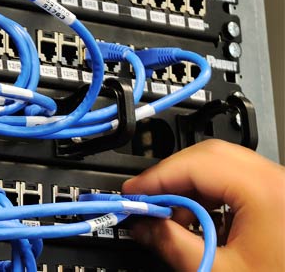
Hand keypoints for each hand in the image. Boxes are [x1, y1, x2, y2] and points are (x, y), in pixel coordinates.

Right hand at [123, 139, 284, 270]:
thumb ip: (173, 244)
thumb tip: (143, 225)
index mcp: (266, 193)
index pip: (197, 164)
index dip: (157, 177)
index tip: (132, 194)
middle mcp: (279, 182)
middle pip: (211, 156)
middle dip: (173, 176)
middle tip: (146, 200)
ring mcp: (284, 190)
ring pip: (226, 166)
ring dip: (192, 185)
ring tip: (172, 216)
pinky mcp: (283, 202)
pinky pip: (242, 182)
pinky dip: (214, 194)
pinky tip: (199, 220)